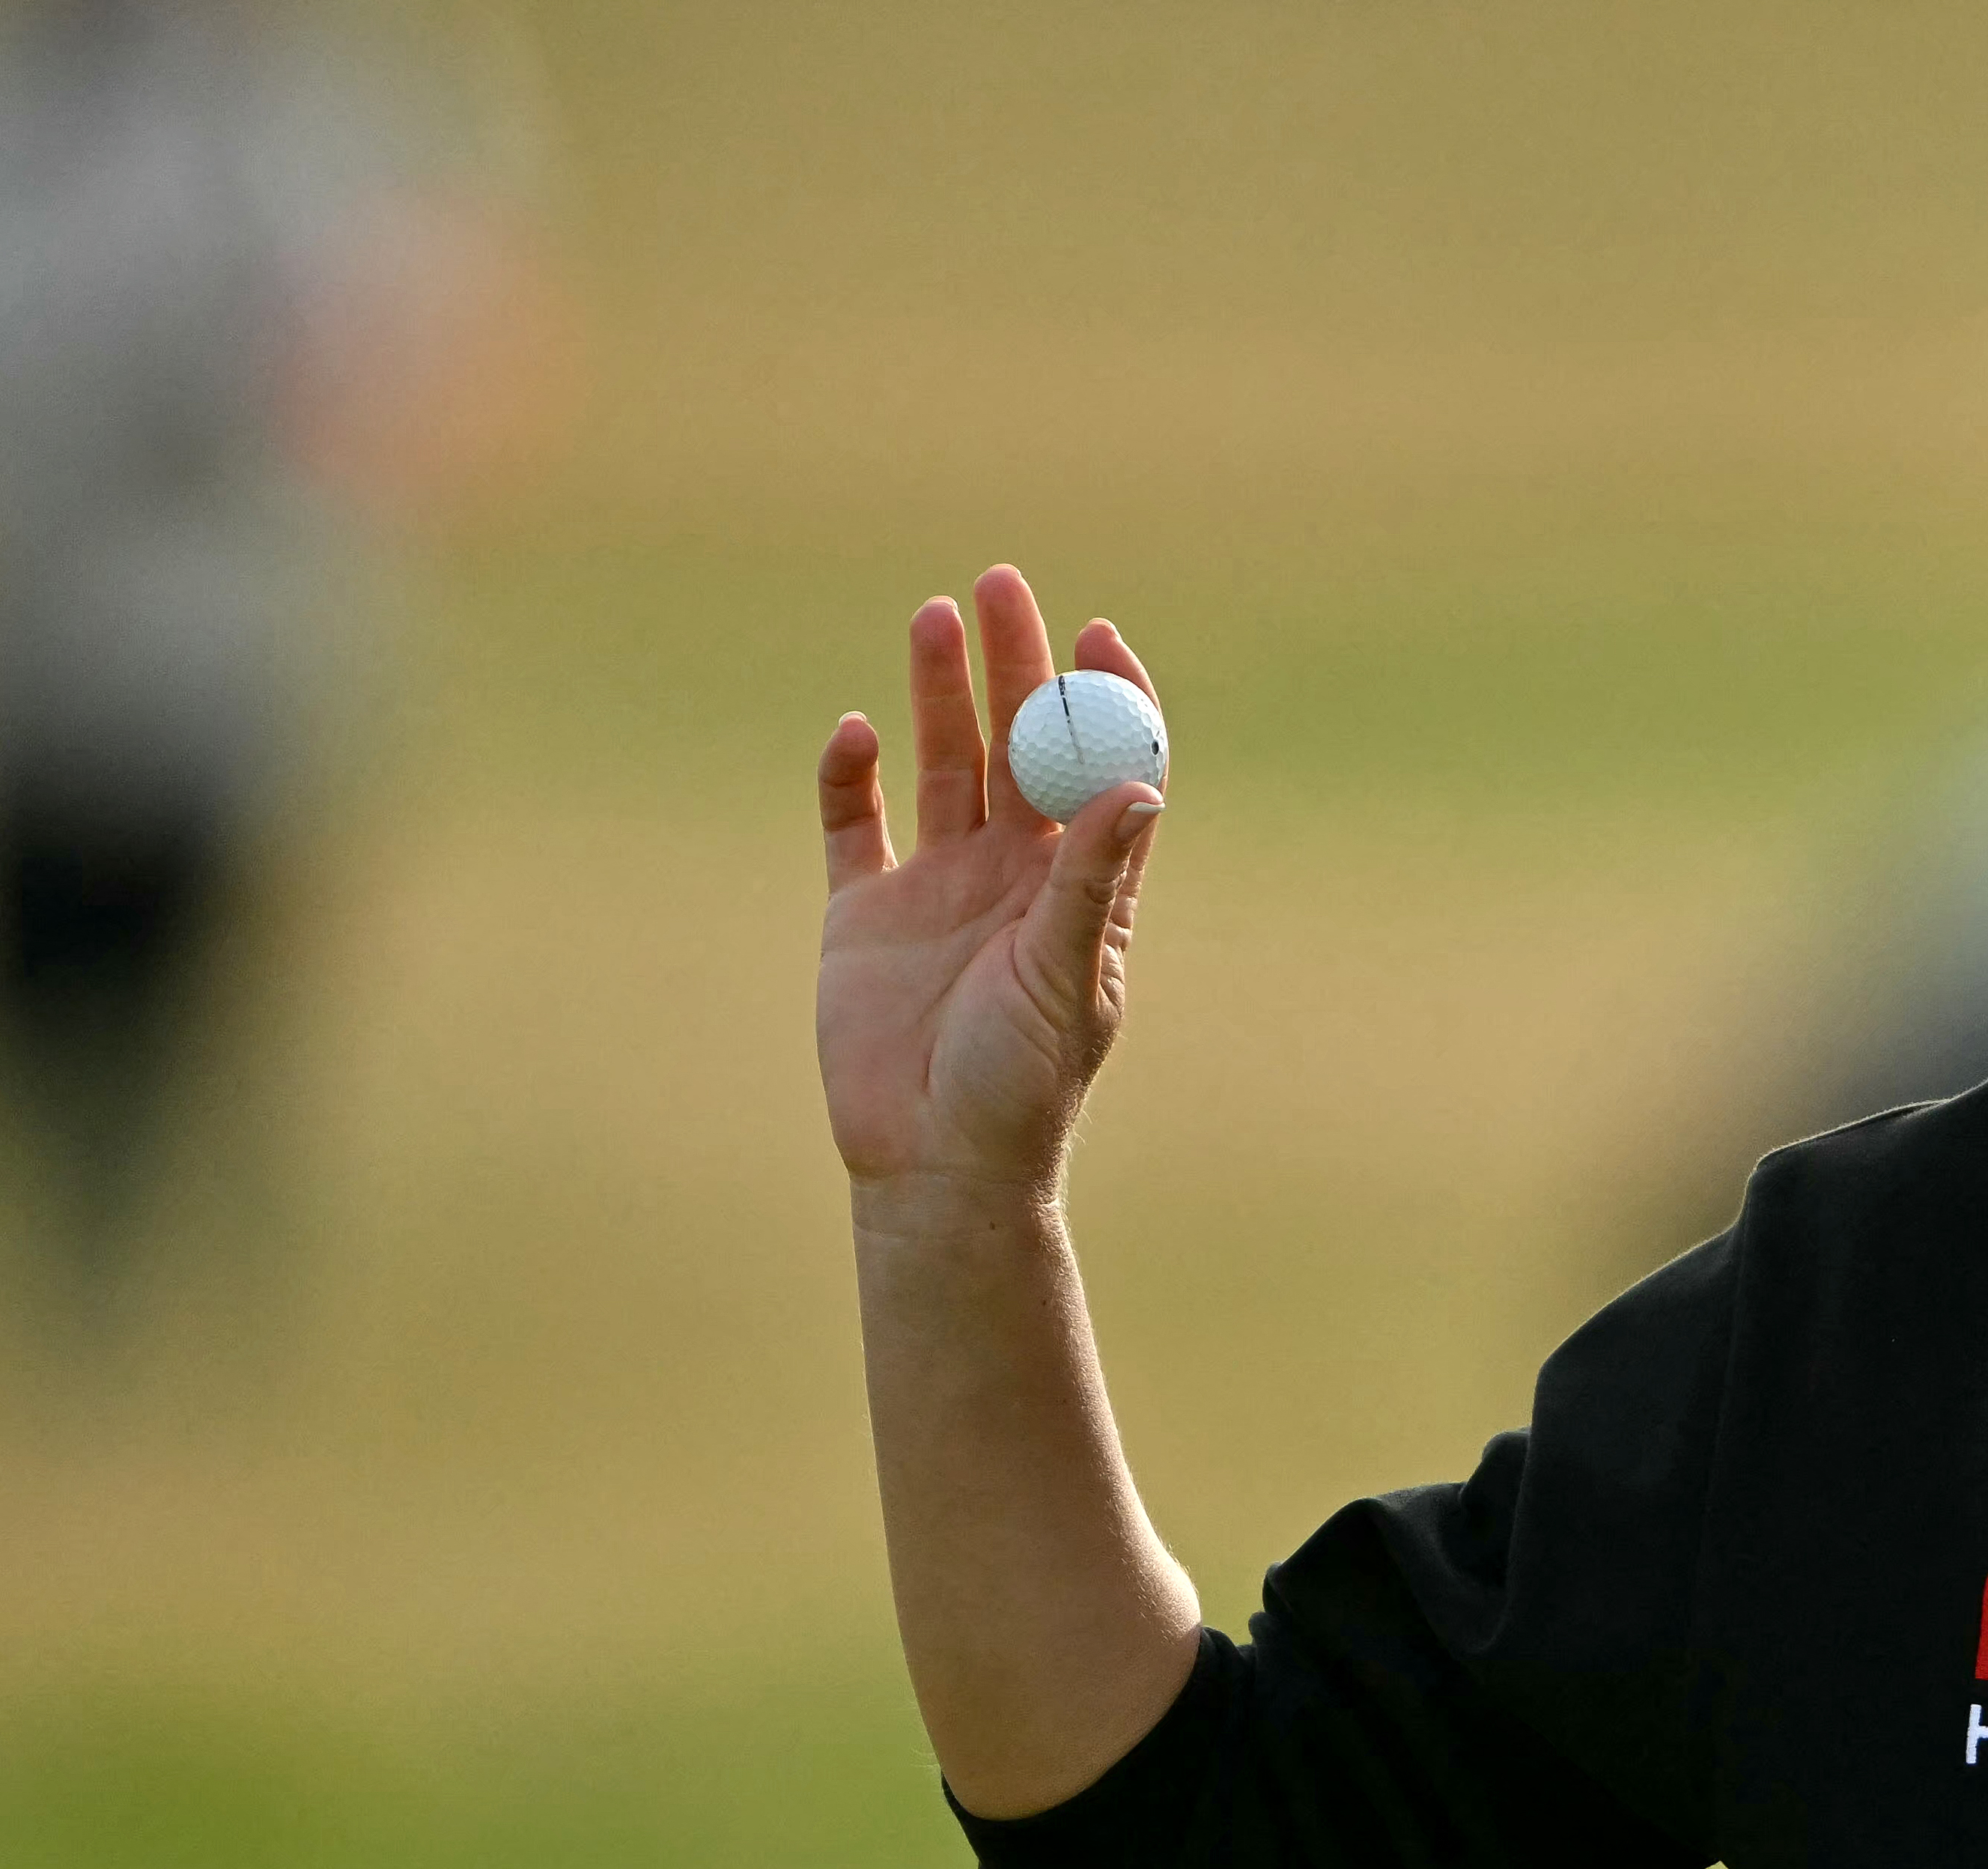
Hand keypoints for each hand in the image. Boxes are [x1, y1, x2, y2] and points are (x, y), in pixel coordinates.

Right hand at [816, 565, 1164, 1201]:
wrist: (936, 1165)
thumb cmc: (1021, 1086)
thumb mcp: (1067, 979)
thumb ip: (1093, 881)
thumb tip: (1139, 785)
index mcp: (1079, 886)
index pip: (1104, 769)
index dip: (1107, 702)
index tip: (1100, 637)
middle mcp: (1013, 871)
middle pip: (1018, 743)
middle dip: (1014, 665)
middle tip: (1003, 584)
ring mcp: (938, 885)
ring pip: (942, 762)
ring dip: (938, 692)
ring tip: (935, 614)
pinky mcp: (864, 911)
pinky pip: (852, 823)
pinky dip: (848, 775)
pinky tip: (852, 733)